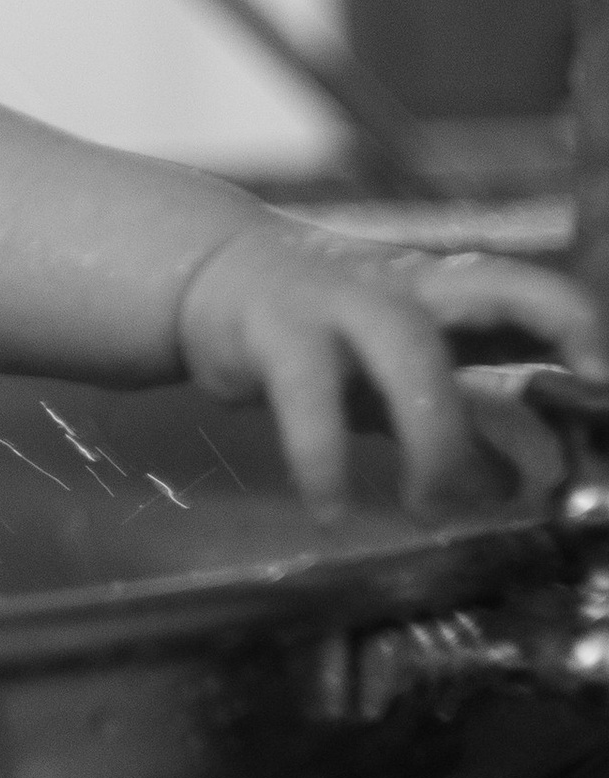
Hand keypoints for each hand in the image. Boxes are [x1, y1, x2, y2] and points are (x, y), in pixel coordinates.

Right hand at [174, 221, 608, 518]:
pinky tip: (330, 506)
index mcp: (442, 290)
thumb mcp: (397, 365)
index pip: (528, 291)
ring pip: (409, 351)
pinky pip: (308, 397)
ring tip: (428, 506)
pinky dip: (324, 459)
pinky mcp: (273, 328)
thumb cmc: (324, 326)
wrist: (208, 270)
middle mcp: (403, 284)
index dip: (577, 327)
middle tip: (578, 405)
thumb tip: (517, 486)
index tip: (601, 379)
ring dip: (437, 440)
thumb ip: (460, 416)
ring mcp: (338, 298)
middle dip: (548, 327)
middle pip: (493, 289)